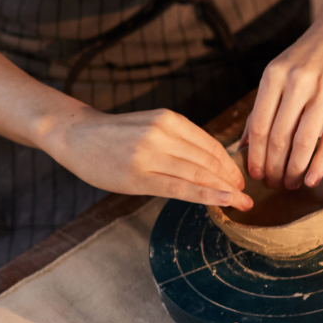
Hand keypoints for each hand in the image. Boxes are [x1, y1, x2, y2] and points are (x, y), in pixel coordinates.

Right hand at [44, 106, 251, 208]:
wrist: (75, 135)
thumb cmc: (116, 135)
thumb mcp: (151, 125)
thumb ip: (179, 140)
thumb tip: (214, 164)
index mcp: (168, 119)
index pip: (210, 144)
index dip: (229, 165)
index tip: (240, 180)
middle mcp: (162, 133)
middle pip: (208, 161)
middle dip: (231, 180)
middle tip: (246, 196)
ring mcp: (150, 154)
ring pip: (198, 174)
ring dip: (224, 191)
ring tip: (241, 203)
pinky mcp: (139, 175)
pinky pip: (180, 188)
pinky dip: (206, 196)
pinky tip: (224, 202)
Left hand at [243, 13, 322, 189]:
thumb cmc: (312, 54)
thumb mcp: (281, 70)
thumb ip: (265, 105)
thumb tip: (245, 144)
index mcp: (274, 75)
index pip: (258, 125)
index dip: (254, 156)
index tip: (254, 176)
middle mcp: (297, 81)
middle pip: (278, 137)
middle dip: (273, 167)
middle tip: (273, 185)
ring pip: (302, 142)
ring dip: (294, 170)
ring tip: (291, 184)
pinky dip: (319, 164)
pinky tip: (313, 179)